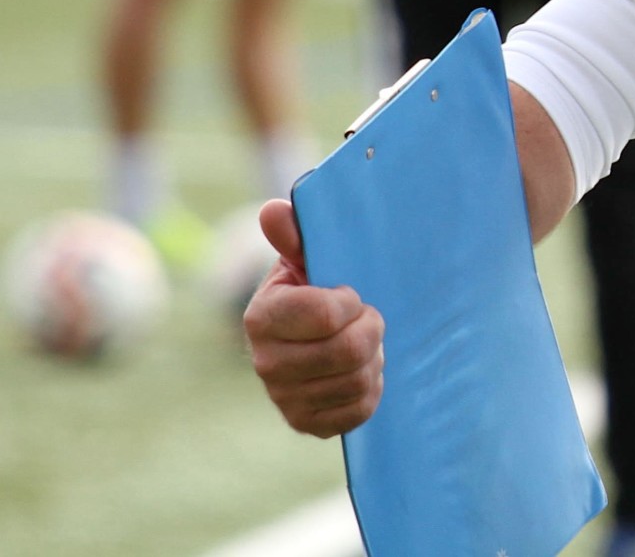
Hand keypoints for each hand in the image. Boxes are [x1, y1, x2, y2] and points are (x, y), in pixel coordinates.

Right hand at [244, 199, 385, 437]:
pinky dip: (371, 389)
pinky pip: (358, 411)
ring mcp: (284, 398)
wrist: (312, 336)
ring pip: (357, 381)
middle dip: (371, 329)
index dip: (350, 302)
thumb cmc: (314, 287)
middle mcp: (265, 362)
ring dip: (374, 358)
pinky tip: (362, 370)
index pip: (325, 315)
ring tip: (365, 343)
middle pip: (347, 351)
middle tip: (369, 318)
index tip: (351, 294)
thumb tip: (273, 211)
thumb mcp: (304, 257)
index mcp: (261, 316)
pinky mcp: (306, 423)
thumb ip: (294, 234)